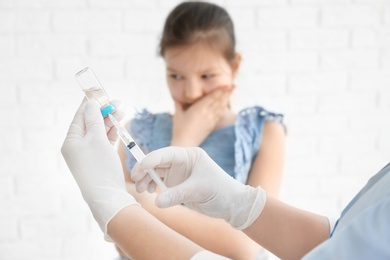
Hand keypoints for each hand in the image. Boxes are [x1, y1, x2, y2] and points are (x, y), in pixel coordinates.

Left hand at [61, 99, 137, 240]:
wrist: (107, 196)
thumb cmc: (99, 168)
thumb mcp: (97, 140)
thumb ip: (94, 120)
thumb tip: (91, 104)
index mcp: (71, 141)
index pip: (80, 116)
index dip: (91, 103)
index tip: (100, 92)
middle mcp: (77, 146)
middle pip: (90, 122)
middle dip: (104, 111)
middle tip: (117, 102)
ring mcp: (88, 153)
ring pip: (99, 131)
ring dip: (110, 121)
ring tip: (122, 111)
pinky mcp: (98, 159)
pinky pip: (104, 141)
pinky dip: (112, 132)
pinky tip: (120, 125)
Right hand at [131, 147, 264, 229]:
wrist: (231, 204)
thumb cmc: (220, 191)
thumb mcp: (198, 190)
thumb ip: (176, 195)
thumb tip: (156, 202)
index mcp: (189, 155)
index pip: (166, 153)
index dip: (150, 159)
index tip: (139, 169)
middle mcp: (182, 162)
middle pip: (158, 162)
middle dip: (145, 170)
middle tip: (135, 180)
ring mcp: (179, 173)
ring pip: (157, 172)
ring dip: (147, 179)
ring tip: (142, 189)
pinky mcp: (178, 184)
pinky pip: (161, 182)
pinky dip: (153, 186)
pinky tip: (151, 193)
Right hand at [171, 86, 232, 145]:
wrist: (185, 144)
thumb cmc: (179, 129)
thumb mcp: (178, 114)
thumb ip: (178, 103)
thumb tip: (177, 95)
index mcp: (198, 109)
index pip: (212, 97)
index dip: (219, 90)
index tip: (226, 84)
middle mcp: (206, 113)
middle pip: (218, 100)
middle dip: (226, 92)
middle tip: (233, 85)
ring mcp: (210, 120)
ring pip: (220, 107)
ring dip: (226, 98)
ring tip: (231, 91)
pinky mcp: (211, 125)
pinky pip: (219, 115)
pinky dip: (223, 108)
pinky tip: (225, 104)